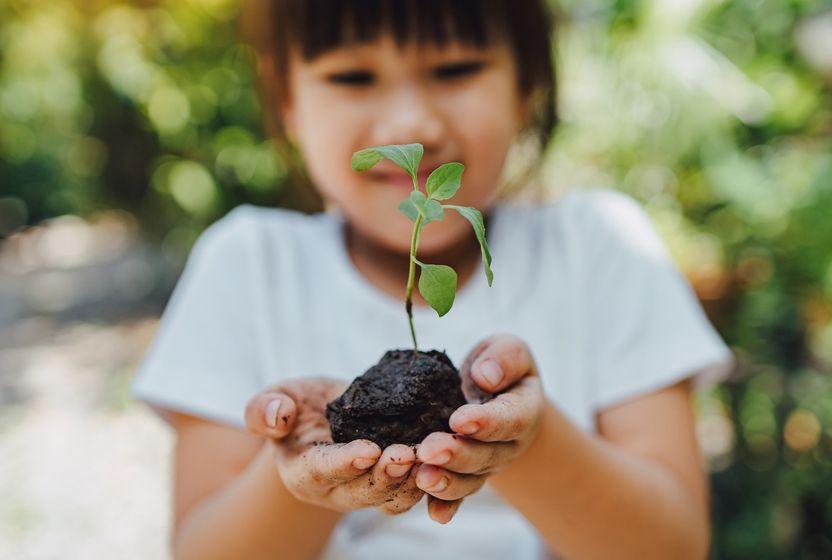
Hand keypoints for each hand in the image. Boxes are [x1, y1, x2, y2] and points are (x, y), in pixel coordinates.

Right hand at [245, 378, 424, 514]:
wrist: (324, 416)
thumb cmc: (296, 407)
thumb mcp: (274, 398)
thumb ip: (264, 409)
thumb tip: (277, 416)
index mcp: (303, 472)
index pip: (322, 470)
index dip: (345, 463)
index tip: (368, 450)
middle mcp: (335, 491)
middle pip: (361, 492)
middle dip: (385, 476)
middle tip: (407, 454)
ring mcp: (365, 492)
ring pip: (391, 498)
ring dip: (412, 482)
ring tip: (431, 459)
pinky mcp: (391, 485)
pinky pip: (412, 491)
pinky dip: (430, 479)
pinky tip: (446, 458)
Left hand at [415, 334, 545, 522]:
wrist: (496, 394)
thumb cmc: (499, 367)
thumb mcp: (509, 349)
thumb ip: (504, 357)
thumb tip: (485, 376)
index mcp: (523, 410)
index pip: (509, 419)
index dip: (486, 422)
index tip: (459, 419)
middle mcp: (508, 444)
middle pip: (485, 455)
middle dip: (457, 454)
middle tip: (429, 450)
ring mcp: (487, 464)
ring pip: (470, 479)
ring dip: (446, 482)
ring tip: (422, 477)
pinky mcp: (467, 476)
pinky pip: (458, 495)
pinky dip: (446, 506)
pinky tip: (434, 515)